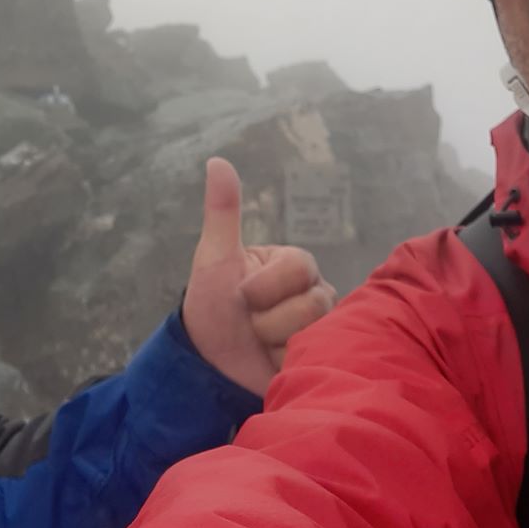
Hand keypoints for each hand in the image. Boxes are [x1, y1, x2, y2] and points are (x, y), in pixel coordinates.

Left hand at [181, 157, 336, 396]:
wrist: (208, 367)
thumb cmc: (211, 309)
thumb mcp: (214, 259)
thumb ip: (222, 211)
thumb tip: (217, 160)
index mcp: (290, 264)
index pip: (299, 267)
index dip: (265, 287)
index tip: (241, 296)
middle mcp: (312, 291)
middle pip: (315, 301)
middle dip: (269, 318)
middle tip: (249, 322)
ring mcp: (319, 326)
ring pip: (316, 330)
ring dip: (275, 342)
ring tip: (259, 343)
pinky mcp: (320, 357)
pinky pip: (319, 358)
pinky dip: (287, 363)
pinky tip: (272, 362)